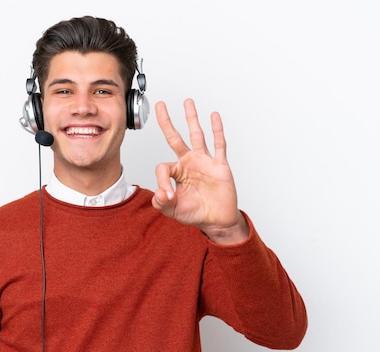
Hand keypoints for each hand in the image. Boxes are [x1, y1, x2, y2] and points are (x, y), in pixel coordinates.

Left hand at [152, 98, 248, 243]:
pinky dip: (217, 130)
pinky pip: (218, 145)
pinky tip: (214, 116)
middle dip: (167, 122)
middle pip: (175, 138)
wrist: (216, 220)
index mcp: (177, 172)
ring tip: (187, 102)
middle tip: (160, 105)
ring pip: (197, 135)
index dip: (162, 181)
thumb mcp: (173, 210)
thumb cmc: (195, 213)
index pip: (163, 166)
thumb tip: (159, 193)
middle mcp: (189, 163)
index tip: (167, 196)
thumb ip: (162, 202)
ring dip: (192, 118)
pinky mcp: (219, 165)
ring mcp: (204, 162)